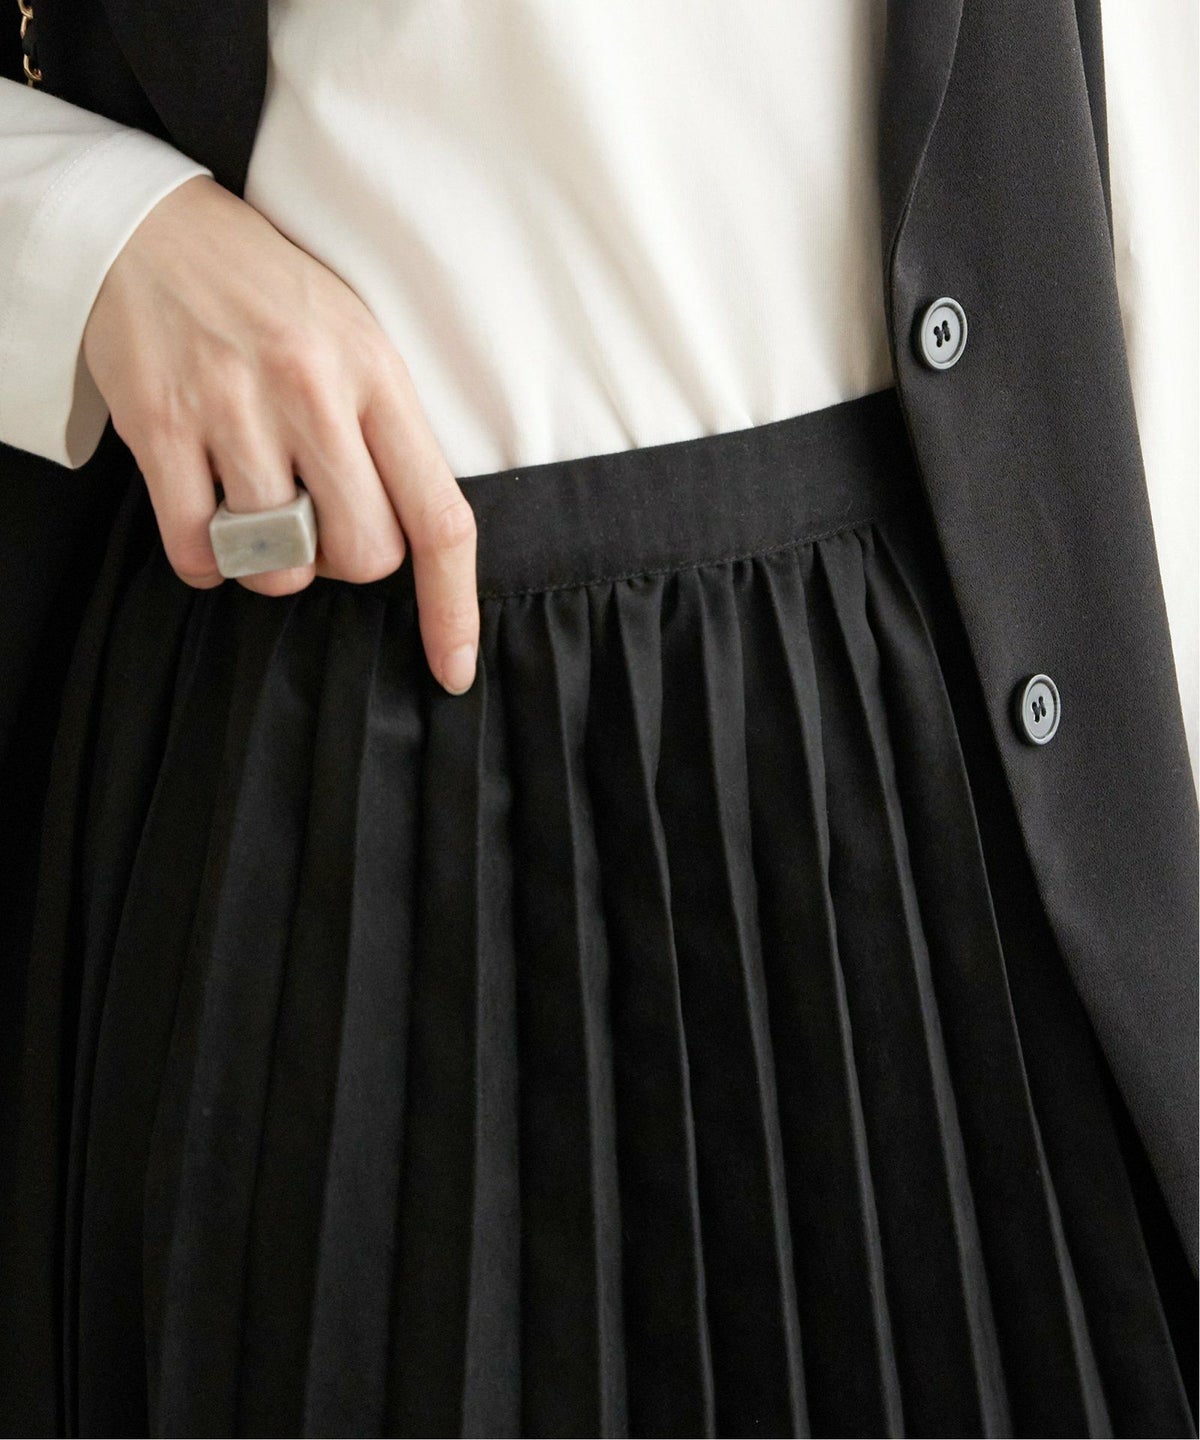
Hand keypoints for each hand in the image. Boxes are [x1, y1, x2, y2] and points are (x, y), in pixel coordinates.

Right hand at [82, 172, 478, 694]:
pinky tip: (205, 515)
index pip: (439, 516)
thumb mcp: (358, 341)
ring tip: (256, 505)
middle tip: (318, 520)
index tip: (452, 670)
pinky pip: (196, 553)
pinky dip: (206, 561)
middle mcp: (313, 393)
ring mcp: (233, 409)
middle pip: (362, 556)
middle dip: (345, 562)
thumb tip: (412, 540)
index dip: (453, 608)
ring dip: (272, 563)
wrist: (150, 227)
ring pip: (278, 565)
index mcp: (378, 376)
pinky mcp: (159, 425)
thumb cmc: (271, 297)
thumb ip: (391, 434)